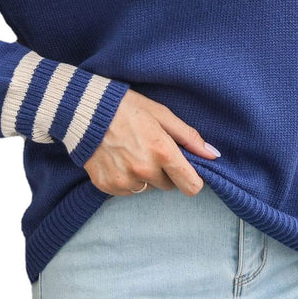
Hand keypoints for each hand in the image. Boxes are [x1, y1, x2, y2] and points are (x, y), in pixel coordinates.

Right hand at [83, 89, 220, 196]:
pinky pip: (127, 191)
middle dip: (165, 171)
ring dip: (145, 176)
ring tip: (132, 152)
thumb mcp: (161, 114)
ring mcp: (125, 180)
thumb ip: (189, 137)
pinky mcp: (108, 186)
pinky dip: (126, 179)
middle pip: (169, 185)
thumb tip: (212, 155)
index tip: (186, 169)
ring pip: (147, 189)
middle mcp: (144, 170)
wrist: (85, 111)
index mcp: (162, 152)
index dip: (192, 178)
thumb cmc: (127, 108)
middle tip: (150, 149)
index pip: (192, 186)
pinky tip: (118, 159)